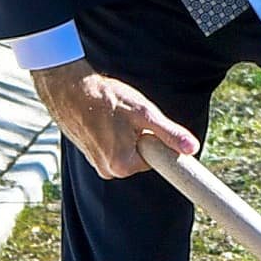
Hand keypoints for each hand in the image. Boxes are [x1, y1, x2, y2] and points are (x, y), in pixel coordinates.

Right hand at [33, 58, 199, 179]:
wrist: (68, 89)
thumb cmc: (106, 98)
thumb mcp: (144, 113)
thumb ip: (169, 133)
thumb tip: (192, 148)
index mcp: (123, 165)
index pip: (155, 161)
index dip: (156, 142)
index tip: (149, 128)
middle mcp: (108, 171)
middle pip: (140, 156)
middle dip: (139, 137)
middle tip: (129, 117)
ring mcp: (97, 164)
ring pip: (126, 151)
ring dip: (125, 135)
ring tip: (114, 116)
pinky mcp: (90, 156)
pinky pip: (112, 148)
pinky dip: (113, 134)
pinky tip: (105, 119)